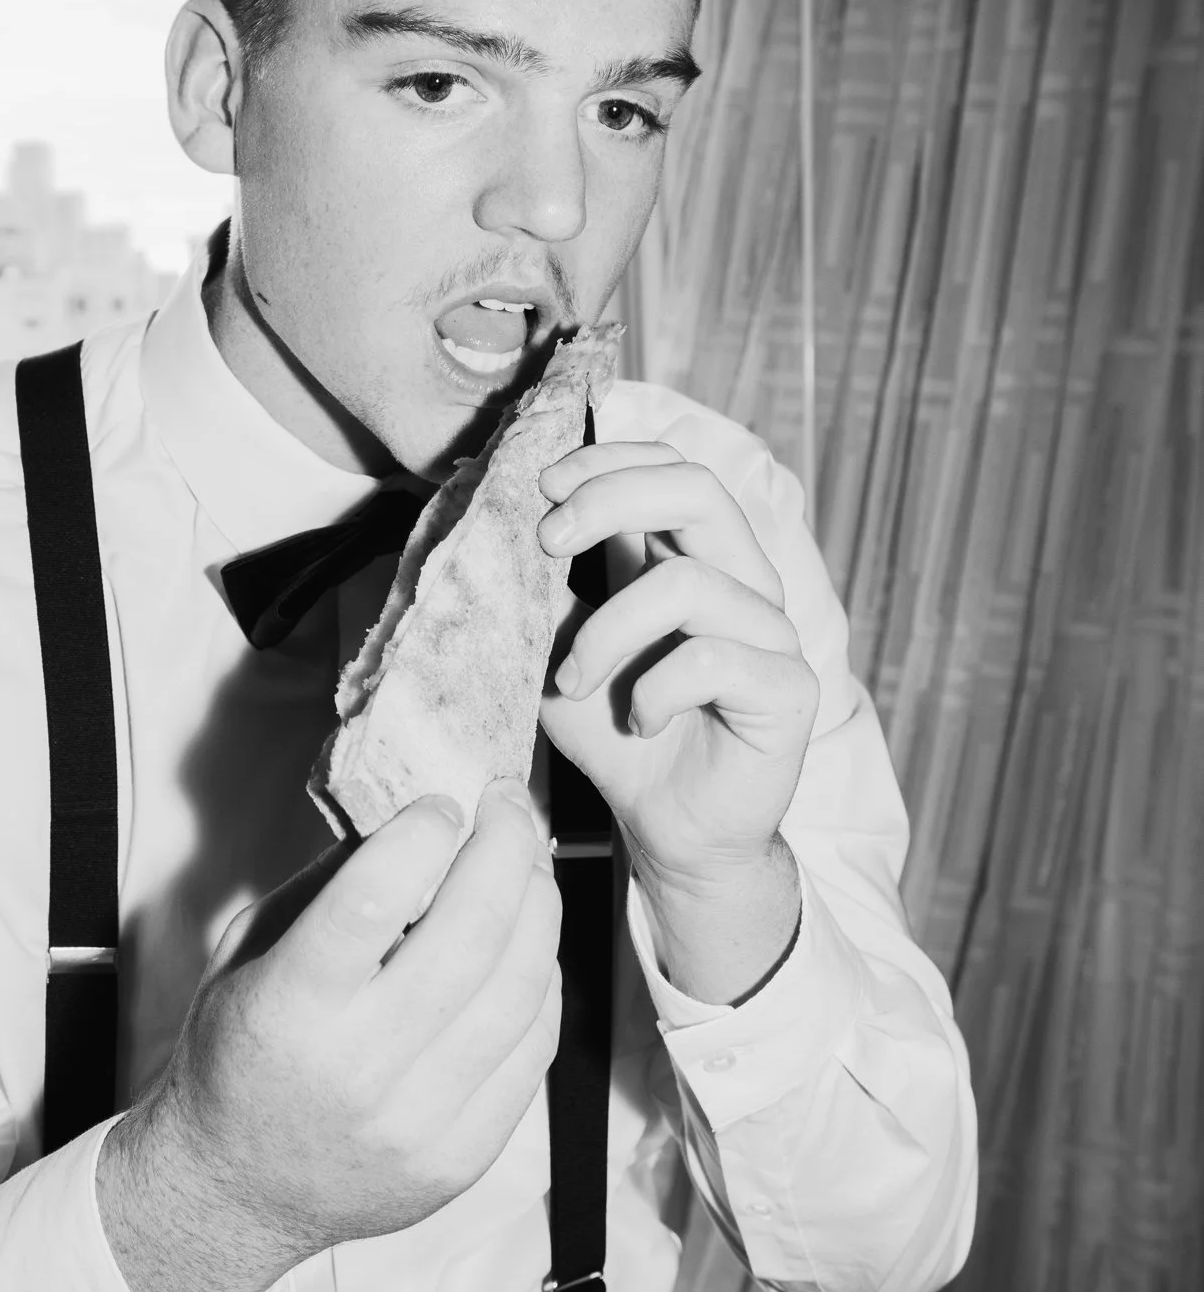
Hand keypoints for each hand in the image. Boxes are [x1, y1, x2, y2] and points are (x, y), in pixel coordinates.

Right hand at [97, 779, 561, 1291]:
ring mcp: (417, 1122)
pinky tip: (528, 949)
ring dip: (538, 911)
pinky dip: (542, 986)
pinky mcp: (461, 1159)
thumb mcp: (248, 954)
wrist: (234, 1191)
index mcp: (289, 1007)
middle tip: (509, 809)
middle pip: (468, 934)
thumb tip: (411, 814)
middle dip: (504, 850)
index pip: (375, 897)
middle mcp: (357, 1068)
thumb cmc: (238, 1057)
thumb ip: (326, 886)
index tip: (441, 804)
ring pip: (518, 991)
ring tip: (530, 870)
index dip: (424, 833)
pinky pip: (531, 1053)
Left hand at [535, 442, 818, 895]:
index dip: (608, 462)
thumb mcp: (562, 647)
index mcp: (692, 556)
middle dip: (610, 499)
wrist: (665, 829)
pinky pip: (713, 659)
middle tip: (546, 541)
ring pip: (688, 582)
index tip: (543, 490)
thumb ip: (549, 586)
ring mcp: (771, 631)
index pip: (671, 466)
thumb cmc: (616, 733)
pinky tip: (640, 721)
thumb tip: (503, 513)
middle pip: (699, 488)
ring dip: (607, 631)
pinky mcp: (788, 688)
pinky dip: (655, 690)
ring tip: (573, 681)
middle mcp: (740, 580)